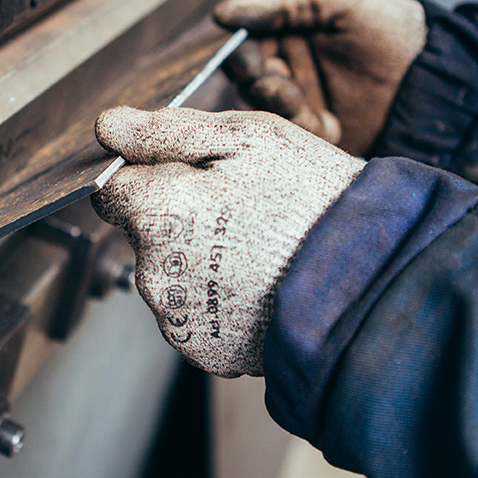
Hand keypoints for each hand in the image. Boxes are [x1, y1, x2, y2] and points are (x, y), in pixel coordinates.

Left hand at [92, 106, 363, 376]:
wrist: (370, 275)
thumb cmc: (311, 196)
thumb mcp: (246, 137)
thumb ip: (166, 131)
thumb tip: (107, 126)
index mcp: (156, 212)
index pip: (114, 189)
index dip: (155, 175)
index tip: (198, 177)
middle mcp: (154, 274)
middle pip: (144, 236)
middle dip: (179, 219)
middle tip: (242, 211)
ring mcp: (179, 319)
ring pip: (170, 277)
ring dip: (198, 262)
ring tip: (258, 250)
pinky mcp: (206, 351)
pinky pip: (196, 316)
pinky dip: (218, 301)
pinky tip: (259, 284)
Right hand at [213, 0, 425, 156]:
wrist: (431, 73)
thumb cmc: (386, 24)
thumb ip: (281, 2)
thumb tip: (222, 13)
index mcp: (284, 31)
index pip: (242, 47)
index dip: (240, 57)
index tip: (251, 63)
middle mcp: (286, 66)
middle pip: (247, 83)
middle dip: (263, 87)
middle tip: (286, 90)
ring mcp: (300, 101)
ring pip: (265, 112)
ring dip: (283, 111)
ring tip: (312, 110)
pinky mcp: (316, 131)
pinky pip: (293, 136)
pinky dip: (306, 132)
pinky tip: (332, 127)